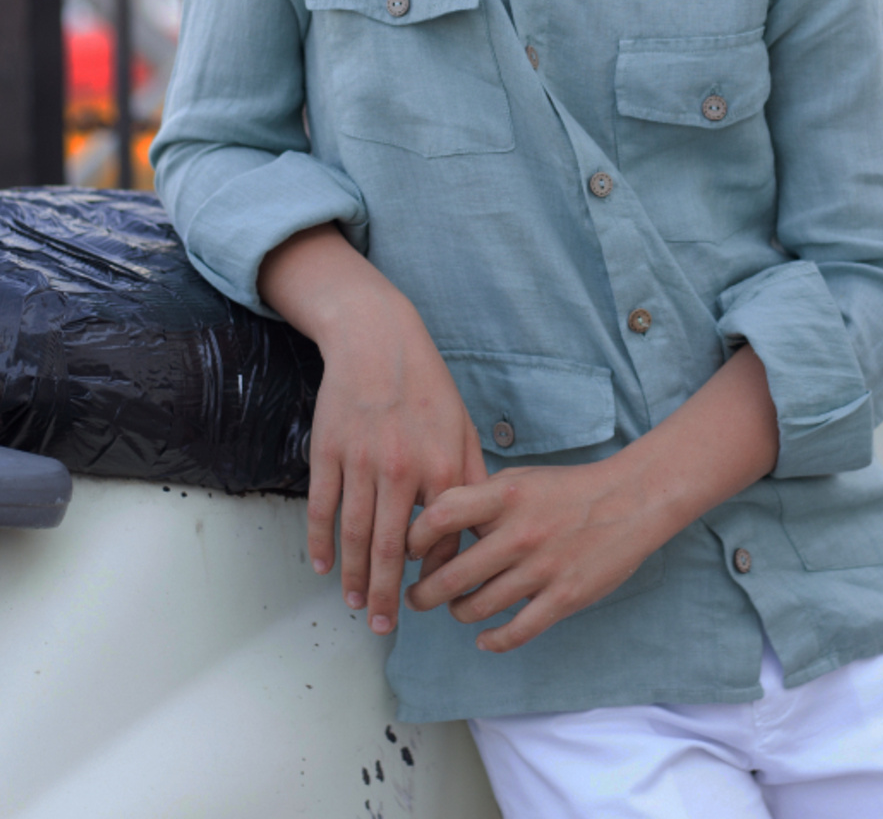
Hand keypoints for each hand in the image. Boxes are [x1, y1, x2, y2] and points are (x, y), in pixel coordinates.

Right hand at [258, 225, 486, 635]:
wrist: (377, 340)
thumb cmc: (426, 386)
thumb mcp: (462, 427)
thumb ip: (470, 479)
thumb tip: (475, 531)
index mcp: (441, 466)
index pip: (439, 538)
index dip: (434, 573)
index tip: (428, 598)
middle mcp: (401, 469)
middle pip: (391, 549)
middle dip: (387, 595)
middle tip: (383, 627)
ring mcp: (361, 462)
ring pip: (355, 534)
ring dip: (353, 576)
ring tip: (355, 605)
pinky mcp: (328, 452)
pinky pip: (323, 507)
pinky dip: (321, 541)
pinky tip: (323, 566)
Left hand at [403, 459, 658, 652]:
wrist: (630, 500)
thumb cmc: (567, 488)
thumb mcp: (518, 478)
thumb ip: (479, 499)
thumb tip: (435, 527)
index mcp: (504, 496)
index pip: (439, 517)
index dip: (414, 539)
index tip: (410, 552)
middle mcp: (518, 533)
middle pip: (450, 576)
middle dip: (423, 594)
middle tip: (417, 597)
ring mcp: (541, 569)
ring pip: (477, 608)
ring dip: (458, 614)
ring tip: (455, 609)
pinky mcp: (563, 597)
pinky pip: (516, 632)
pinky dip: (492, 640)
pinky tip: (484, 637)